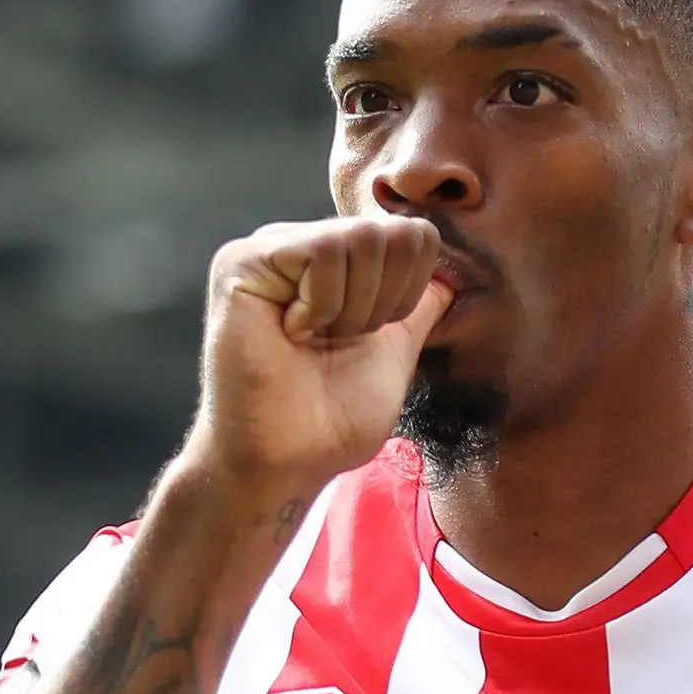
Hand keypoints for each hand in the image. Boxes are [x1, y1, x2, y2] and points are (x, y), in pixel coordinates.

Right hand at [185, 215, 459, 506]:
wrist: (285, 462)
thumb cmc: (330, 422)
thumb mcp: (394, 353)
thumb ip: (418, 308)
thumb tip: (448, 276)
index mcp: (336, 262)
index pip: (411, 233)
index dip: (408, 291)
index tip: (369, 337)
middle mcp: (301, 244)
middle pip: (390, 231)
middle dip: (381, 302)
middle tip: (338, 341)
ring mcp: (269, 248)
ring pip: (359, 238)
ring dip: (352, 308)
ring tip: (313, 340)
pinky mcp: (243, 262)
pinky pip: (322, 250)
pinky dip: (323, 305)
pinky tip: (291, 334)